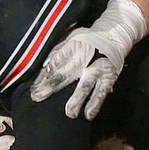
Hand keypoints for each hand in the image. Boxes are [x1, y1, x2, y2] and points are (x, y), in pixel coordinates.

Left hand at [29, 0, 145, 119]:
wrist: (114, 35)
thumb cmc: (87, 39)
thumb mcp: (70, 37)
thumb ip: (57, 51)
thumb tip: (42, 64)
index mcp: (73, 46)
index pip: (55, 62)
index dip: (44, 76)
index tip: (34, 88)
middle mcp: (85, 57)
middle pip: (66, 74)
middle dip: (51, 87)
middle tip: (38, 98)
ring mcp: (98, 67)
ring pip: (85, 85)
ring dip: (76, 100)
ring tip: (69, 113)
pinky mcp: (109, 76)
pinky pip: (101, 92)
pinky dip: (95, 104)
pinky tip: (88, 114)